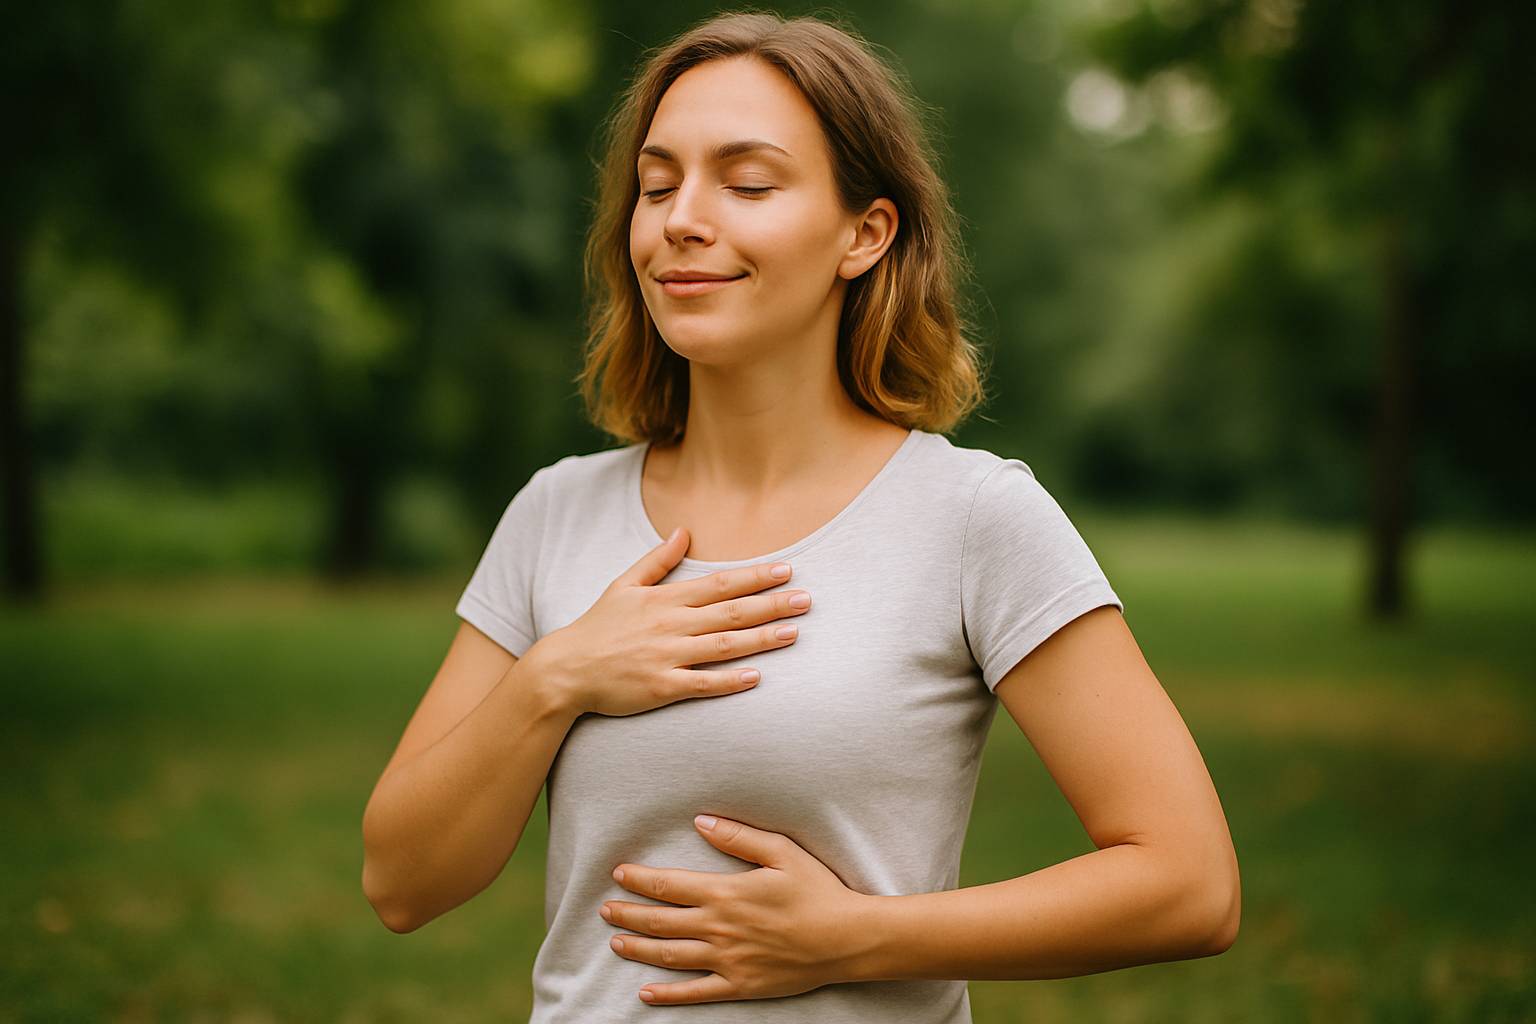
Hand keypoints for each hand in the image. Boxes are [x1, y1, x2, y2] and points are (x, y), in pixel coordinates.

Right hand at [525, 527, 811, 717]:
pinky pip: (701, 684)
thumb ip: (658, 560)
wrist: (565, 670)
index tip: (787, 569)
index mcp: (665, 599)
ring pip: (723, 647)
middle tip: (806, 599)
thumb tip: (685, 530)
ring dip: (761, 640)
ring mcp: (666, 657)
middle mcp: (670, 625)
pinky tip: (757, 677)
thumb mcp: (624, 584)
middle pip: (730, 612)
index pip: (719, 583)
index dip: (755, 576)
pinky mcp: (660, 688)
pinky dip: (729, 680)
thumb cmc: (598, 626)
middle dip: (770, 604)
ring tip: (794, 633)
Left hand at [601, 815, 872, 1004]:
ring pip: (670, 955)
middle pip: (660, 921)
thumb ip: (739, 837)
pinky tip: (645, 994)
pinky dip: (667, 994)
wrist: (846, 939)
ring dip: (638, 948)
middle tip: (605, 909)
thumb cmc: (818, 891)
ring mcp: (727, 960)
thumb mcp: (782, 852)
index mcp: (726, 892)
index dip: (640, 880)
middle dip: (628, 914)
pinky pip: (695, 992)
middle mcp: (719, 927)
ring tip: (616, 942)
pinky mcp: (739, 985)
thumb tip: (701, 822)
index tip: (619, 874)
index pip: (669, 885)